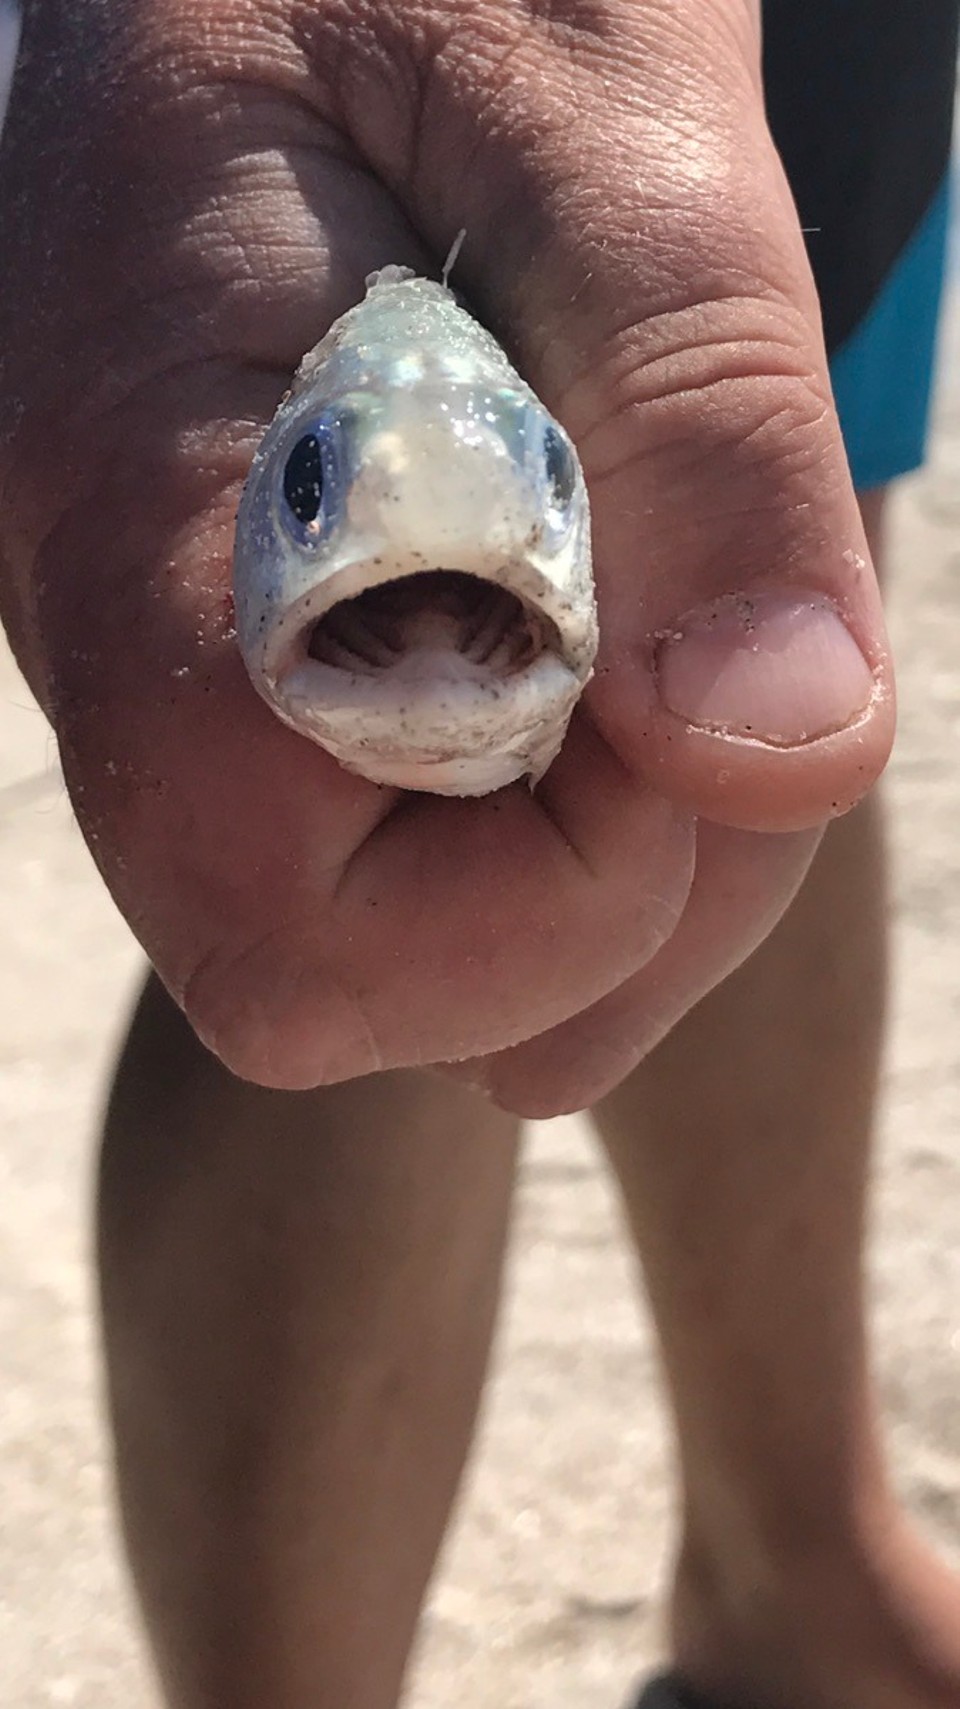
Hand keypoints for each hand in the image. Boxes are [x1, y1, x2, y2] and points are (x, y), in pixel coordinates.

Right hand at [0, 0, 891, 1111]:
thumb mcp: (610, 125)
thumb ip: (702, 431)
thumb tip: (780, 754)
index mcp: (152, 516)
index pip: (293, 933)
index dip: (545, 896)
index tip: (669, 677)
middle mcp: (135, 644)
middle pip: (375, 981)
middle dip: (617, 885)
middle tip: (713, 630)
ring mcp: (190, 672)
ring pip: (420, 940)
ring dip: (627, 847)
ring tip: (677, 595)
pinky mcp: (266, 668)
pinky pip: (426, 847)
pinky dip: (582, 807)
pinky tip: (626, 658)